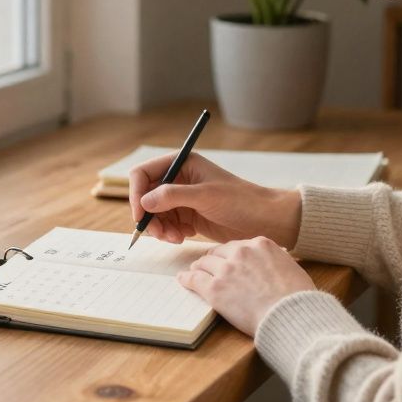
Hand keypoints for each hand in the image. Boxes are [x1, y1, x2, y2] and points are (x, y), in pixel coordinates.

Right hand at [128, 151, 300, 245]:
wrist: (265, 220)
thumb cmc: (241, 201)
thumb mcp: (206, 196)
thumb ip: (173, 196)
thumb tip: (144, 202)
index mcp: (182, 164)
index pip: (143, 173)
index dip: (136, 193)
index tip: (139, 215)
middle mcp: (178, 179)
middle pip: (145, 196)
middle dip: (148, 216)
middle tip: (158, 234)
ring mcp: (182, 199)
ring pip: (154, 214)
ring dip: (159, 228)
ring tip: (174, 238)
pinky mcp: (188, 216)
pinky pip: (166, 225)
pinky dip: (169, 233)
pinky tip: (182, 237)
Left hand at [178, 237, 315, 336]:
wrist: (291, 315)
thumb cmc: (297, 297)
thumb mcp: (291, 268)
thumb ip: (276, 261)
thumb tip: (273, 265)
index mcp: (260, 244)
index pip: (237, 245)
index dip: (230, 255)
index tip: (227, 260)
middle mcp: (241, 252)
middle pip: (218, 252)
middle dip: (213, 260)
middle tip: (208, 267)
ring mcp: (226, 269)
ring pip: (204, 263)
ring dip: (199, 268)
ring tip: (194, 273)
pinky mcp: (215, 288)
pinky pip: (194, 279)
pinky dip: (187, 279)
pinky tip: (183, 280)